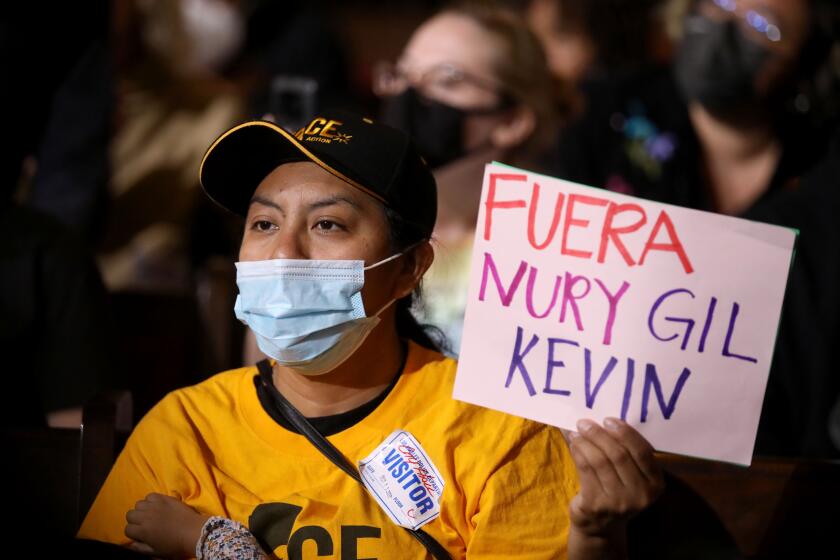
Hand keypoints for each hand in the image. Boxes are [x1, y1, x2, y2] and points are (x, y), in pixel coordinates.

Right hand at [125, 493, 209, 557]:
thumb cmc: (176, 545)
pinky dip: (151, 500)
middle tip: (145, 524)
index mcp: (143, 531)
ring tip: (151, 514)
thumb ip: (140, 549)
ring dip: (142, 509)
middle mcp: (146, 517)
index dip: (133, 533)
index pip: (127, 529)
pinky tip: (158, 506)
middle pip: (130, 514)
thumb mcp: (156, 552)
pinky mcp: (165, 498)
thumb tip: (130, 544)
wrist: (195, 532)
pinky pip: (150, 495)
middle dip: (135, 520)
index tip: (141, 534)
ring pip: (139, 504)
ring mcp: (155, 506)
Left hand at [566, 418, 663, 557]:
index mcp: (655, 483)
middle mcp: (641, 495)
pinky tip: (574, 445)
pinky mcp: (597, 505)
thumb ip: (624, 450)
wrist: (601, 525)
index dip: (625, 433)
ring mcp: (619, 502)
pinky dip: (578, 453)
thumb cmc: (616, 489)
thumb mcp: (630, 475)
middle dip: (599, 435)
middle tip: (585, 423)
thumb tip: (602, 418)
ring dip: (586, 442)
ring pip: (600, 461)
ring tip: (576, 432)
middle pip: (619, 455)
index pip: (642, 452)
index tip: (608, 420)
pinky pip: (585, 470)